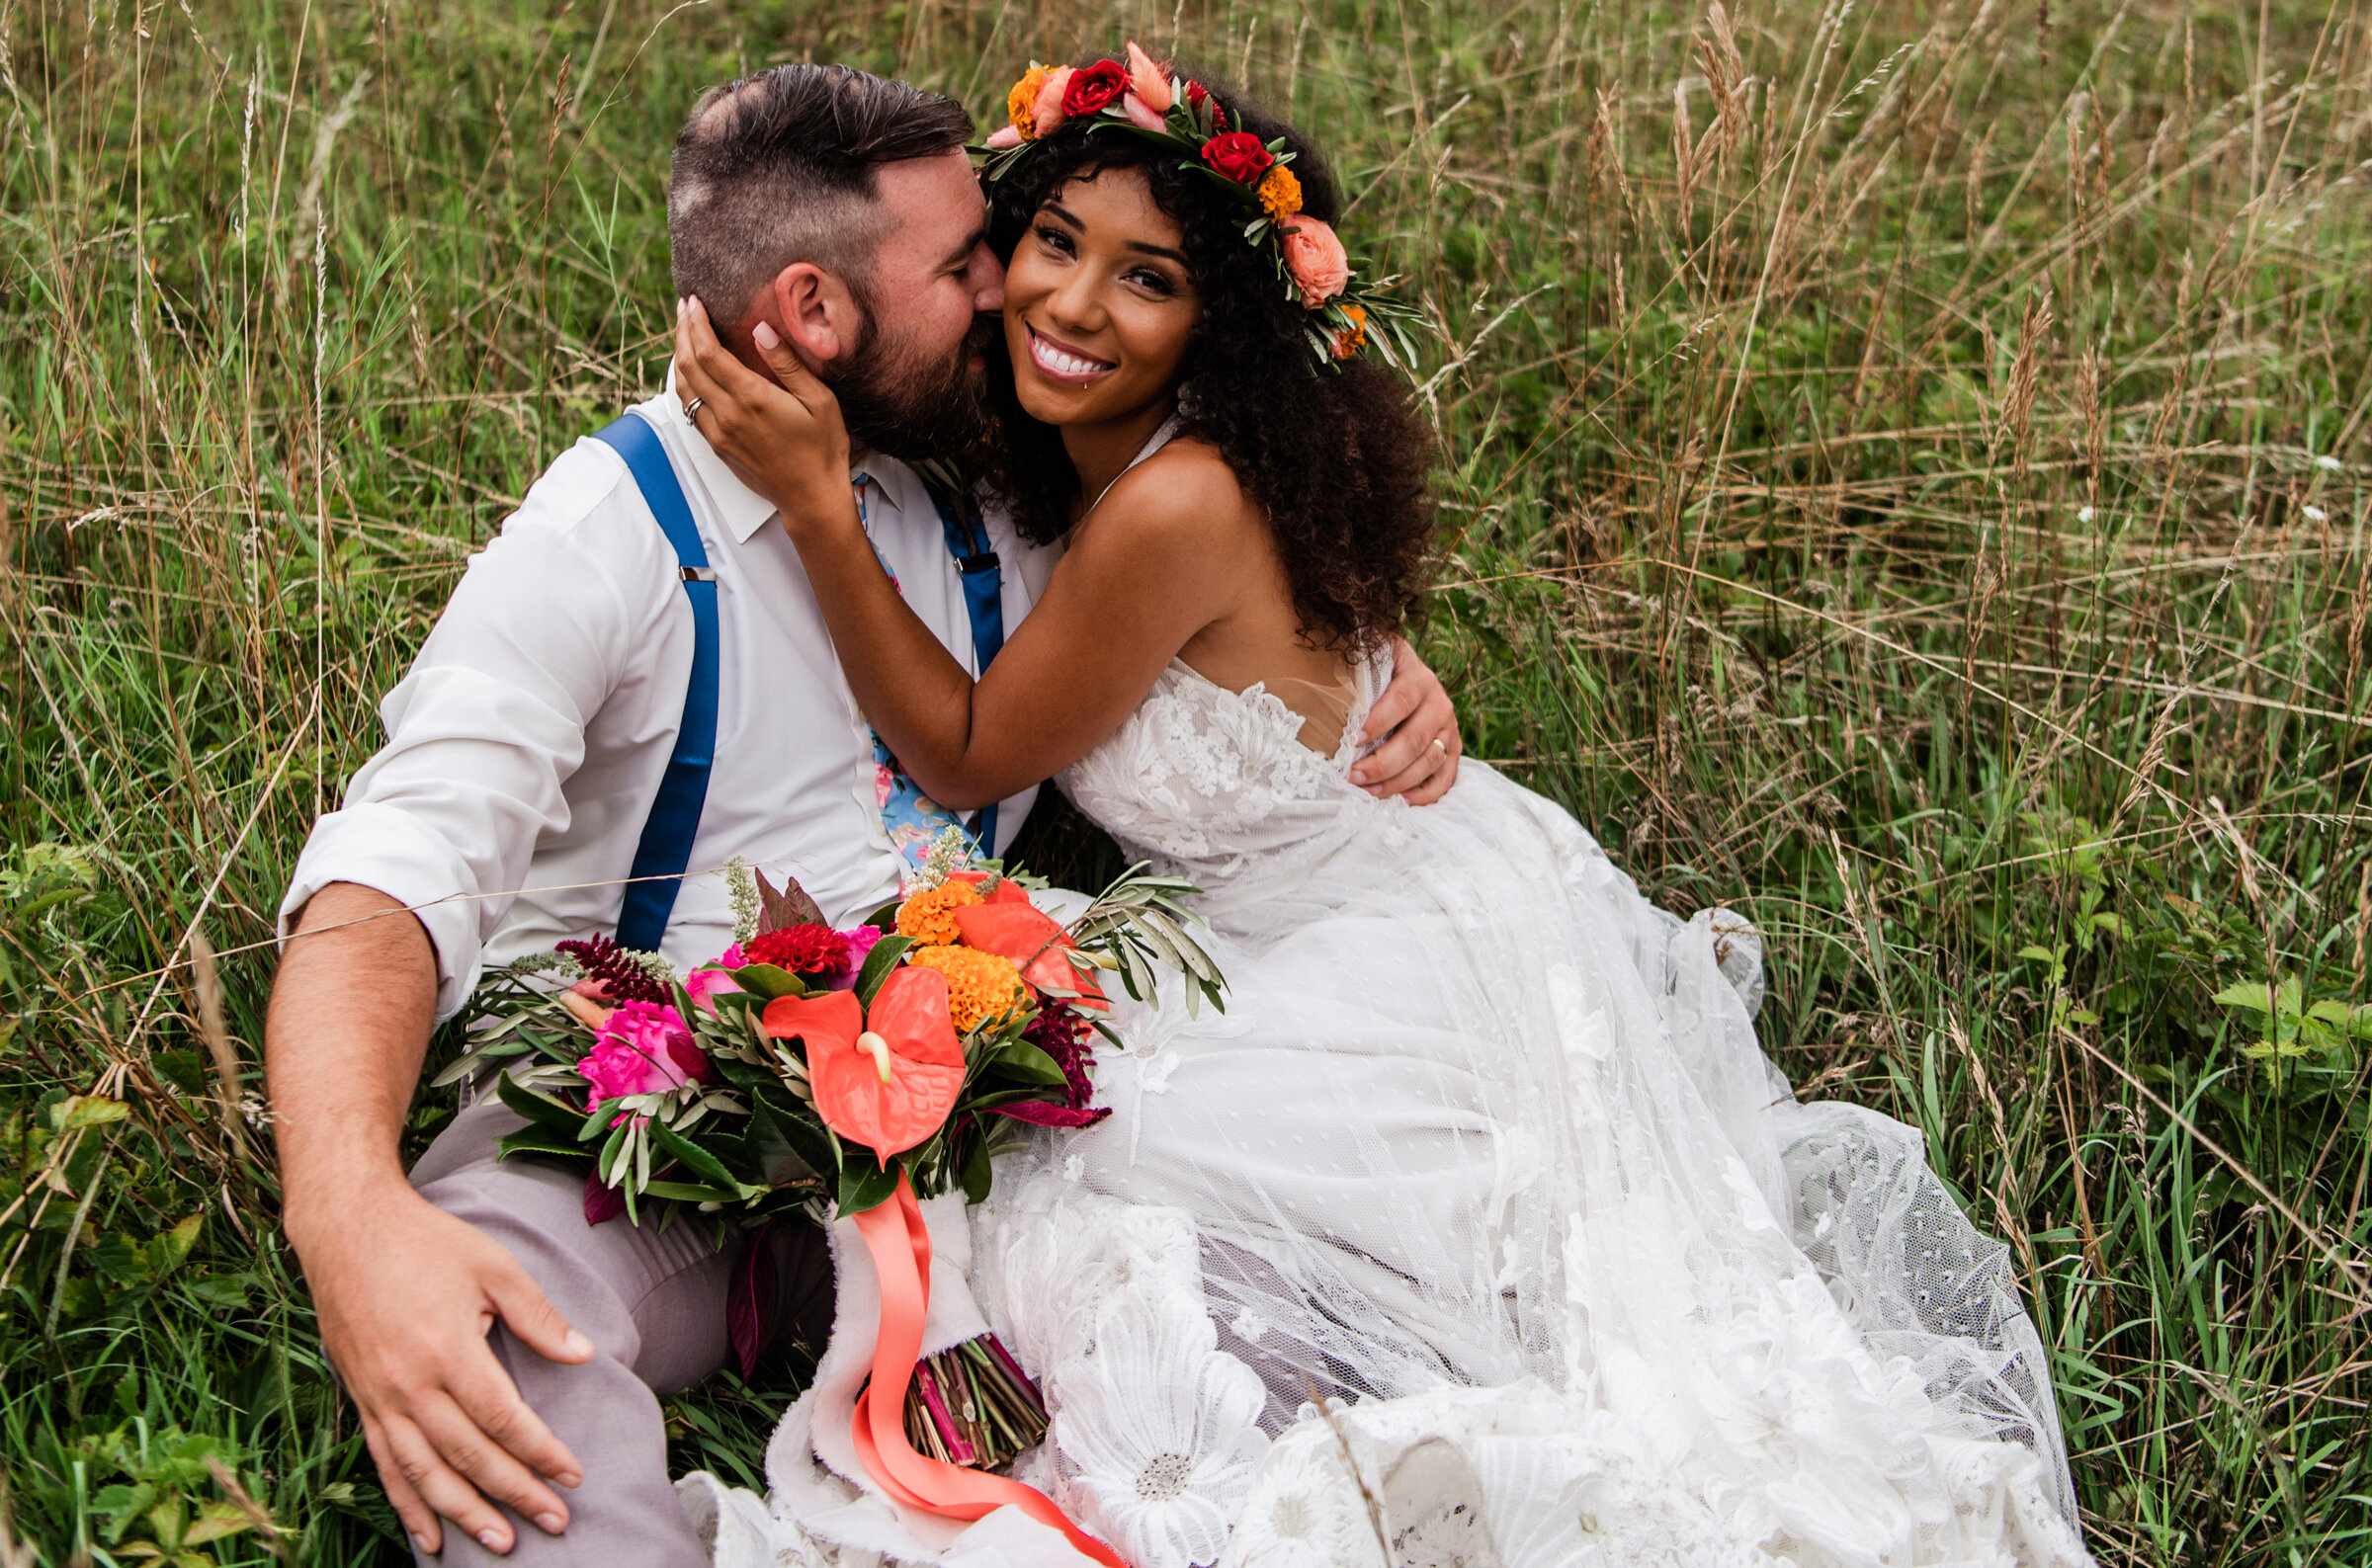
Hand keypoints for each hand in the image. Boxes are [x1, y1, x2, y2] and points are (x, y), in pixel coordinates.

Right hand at [293, 1183, 592, 1556]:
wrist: (346, 1230)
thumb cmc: (426, 1243)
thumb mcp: (493, 1266)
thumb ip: (538, 1315)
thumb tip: (583, 1355)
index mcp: (447, 1349)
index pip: (503, 1419)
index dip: (540, 1452)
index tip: (572, 1475)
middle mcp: (409, 1384)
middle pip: (468, 1456)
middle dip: (514, 1493)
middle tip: (555, 1522)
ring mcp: (379, 1398)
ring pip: (424, 1473)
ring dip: (463, 1513)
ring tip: (500, 1543)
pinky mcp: (360, 1401)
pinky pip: (385, 1465)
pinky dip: (407, 1505)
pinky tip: (429, 1537)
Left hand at [672, 296, 855, 532]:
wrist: (811, 497)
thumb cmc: (823, 448)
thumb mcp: (819, 401)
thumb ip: (788, 364)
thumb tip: (761, 330)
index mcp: (751, 398)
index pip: (708, 352)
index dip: (695, 323)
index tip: (693, 302)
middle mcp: (727, 414)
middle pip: (688, 365)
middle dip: (682, 332)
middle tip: (684, 309)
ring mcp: (718, 432)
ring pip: (683, 388)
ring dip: (678, 356)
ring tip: (683, 334)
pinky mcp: (718, 446)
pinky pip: (690, 408)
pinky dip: (684, 383)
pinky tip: (690, 372)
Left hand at [1350, 638, 1461, 804]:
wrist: (1407, 673)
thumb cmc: (1375, 673)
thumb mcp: (1366, 662)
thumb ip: (1348, 672)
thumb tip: (1311, 692)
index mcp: (1417, 677)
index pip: (1401, 700)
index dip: (1379, 721)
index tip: (1352, 739)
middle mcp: (1438, 703)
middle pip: (1414, 739)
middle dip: (1382, 763)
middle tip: (1352, 776)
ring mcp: (1448, 728)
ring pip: (1429, 761)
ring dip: (1397, 781)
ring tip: (1367, 792)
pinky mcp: (1452, 749)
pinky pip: (1445, 777)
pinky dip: (1426, 792)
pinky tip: (1402, 799)